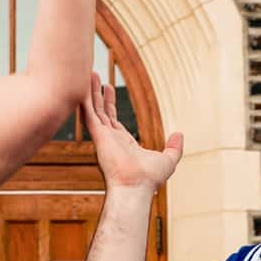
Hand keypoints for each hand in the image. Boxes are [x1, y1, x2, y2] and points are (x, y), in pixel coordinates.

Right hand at [81, 71, 181, 191]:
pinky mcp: (98, 135)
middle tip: (94, 76)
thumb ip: (174, 147)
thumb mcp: (167, 160)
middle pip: (101, 111)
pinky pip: (89, 113)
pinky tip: (81, 86)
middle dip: (97, 94)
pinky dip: (85, 99)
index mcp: (123, 143)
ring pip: (93, 108)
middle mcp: (110, 139)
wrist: (136, 187)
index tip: (108, 88)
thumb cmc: (149, 179)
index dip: (110, 103)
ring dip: (89, 91)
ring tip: (87, 73)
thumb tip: (179, 135)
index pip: (113, 119)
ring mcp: (103, 137)